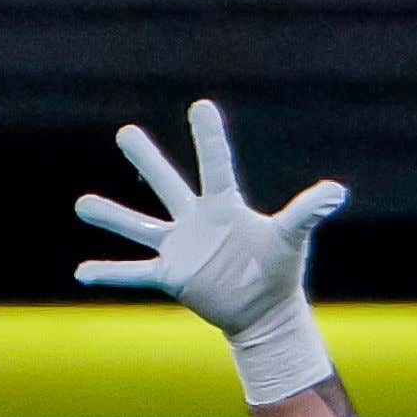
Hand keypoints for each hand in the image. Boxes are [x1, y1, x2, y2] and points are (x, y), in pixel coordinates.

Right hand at [75, 100, 344, 400]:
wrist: (263, 311)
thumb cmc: (279, 269)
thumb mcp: (291, 238)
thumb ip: (306, 213)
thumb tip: (336, 191)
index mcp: (224, 205)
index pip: (216, 165)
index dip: (209, 138)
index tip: (201, 106)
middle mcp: (197, 220)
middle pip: (167, 184)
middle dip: (147, 159)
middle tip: (125, 132)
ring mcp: (180, 247)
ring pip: (140, 227)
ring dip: (112, 216)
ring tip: (82, 203)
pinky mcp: (171, 276)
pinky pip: (134, 274)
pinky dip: (109, 273)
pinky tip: (81, 271)